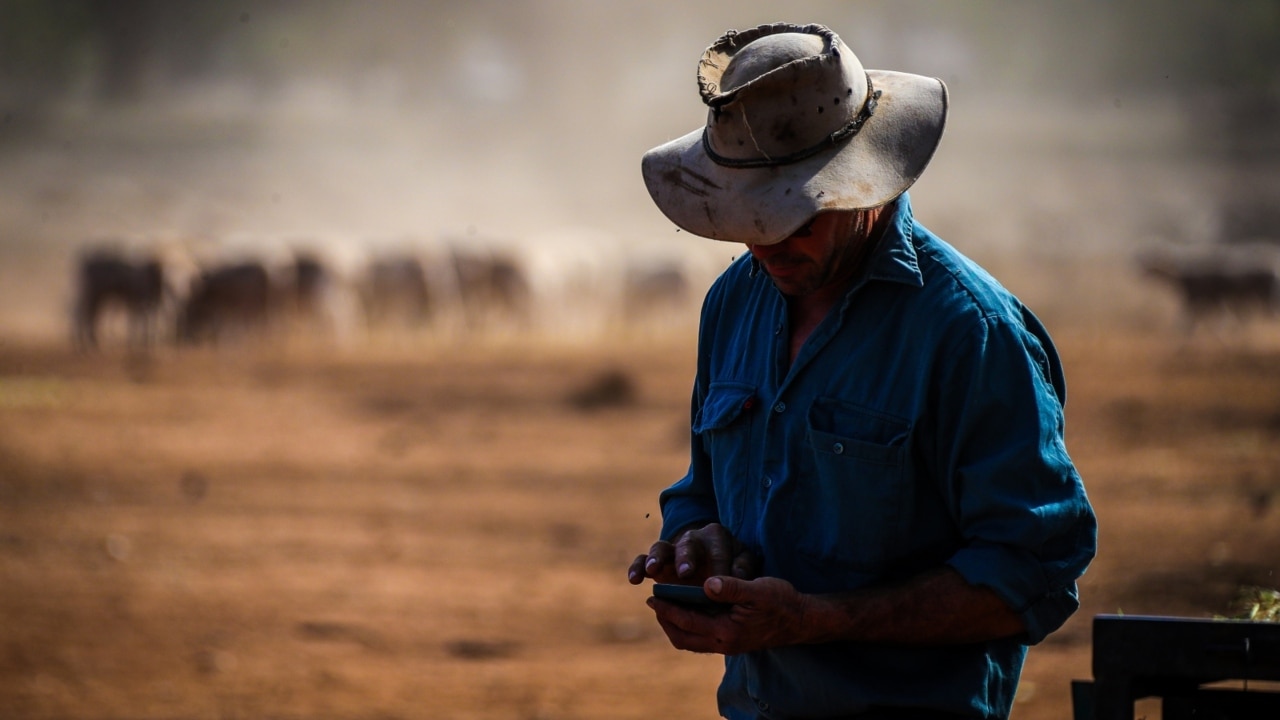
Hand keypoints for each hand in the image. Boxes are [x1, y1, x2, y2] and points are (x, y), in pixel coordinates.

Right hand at [627, 523, 758, 585]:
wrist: (713, 565)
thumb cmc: (732, 565)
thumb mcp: (743, 562)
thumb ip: (744, 567)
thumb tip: (737, 576)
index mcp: (717, 536)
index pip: (719, 551)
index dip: (719, 568)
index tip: (719, 583)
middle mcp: (693, 538)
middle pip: (688, 544)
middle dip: (686, 558)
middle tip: (685, 573)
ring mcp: (672, 549)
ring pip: (661, 547)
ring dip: (657, 558)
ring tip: (652, 571)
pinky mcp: (657, 561)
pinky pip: (643, 560)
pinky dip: (638, 567)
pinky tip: (634, 580)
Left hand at [647, 576, 812, 653]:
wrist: (802, 620)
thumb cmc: (781, 601)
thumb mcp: (757, 589)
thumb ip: (731, 587)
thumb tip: (707, 583)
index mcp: (727, 631)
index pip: (687, 621)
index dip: (667, 609)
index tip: (652, 596)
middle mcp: (724, 643)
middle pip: (683, 638)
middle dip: (666, 621)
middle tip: (655, 603)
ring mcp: (728, 646)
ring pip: (691, 642)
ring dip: (676, 626)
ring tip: (667, 608)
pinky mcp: (733, 643)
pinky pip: (701, 640)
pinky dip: (689, 627)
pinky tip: (690, 611)